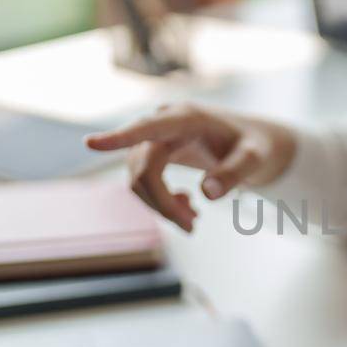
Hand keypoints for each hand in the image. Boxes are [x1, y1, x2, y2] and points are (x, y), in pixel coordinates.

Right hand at [85, 104, 295, 231]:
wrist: (254, 141)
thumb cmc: (256, 145)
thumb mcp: (256, 158)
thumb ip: (236, 173)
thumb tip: (208, 194)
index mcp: (188, 118)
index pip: (149, 128)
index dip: (120, 138)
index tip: (90, 144)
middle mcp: (165, 123)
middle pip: (143, 168)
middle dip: (162, 203)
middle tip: (192, 228)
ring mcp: (156, 137)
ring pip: (138, 179)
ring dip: (161, 206)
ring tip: (193, 219)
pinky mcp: (154, 151)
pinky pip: (142, 181)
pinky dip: (160, 202)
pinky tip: (186, 206)